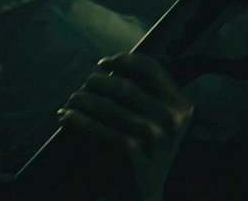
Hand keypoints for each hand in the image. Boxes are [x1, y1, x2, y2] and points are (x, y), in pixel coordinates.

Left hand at [58, 53, 192, 200]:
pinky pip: (100, 129)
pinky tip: (66, 117)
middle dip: (95, 84)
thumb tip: (106, 64)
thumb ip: (140, 90)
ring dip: (83, 101)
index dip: (123, 60)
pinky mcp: (137, 153)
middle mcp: (173, 118)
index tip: (101, 63)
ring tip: (70, 102)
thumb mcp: (155, 116)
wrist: (145, 189)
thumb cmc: (144, 145)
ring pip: (109, 106)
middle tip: (80, 89)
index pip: (150, 67)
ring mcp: (156, 136)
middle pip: (124, 86)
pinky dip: (79, 121)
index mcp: (181, 103)